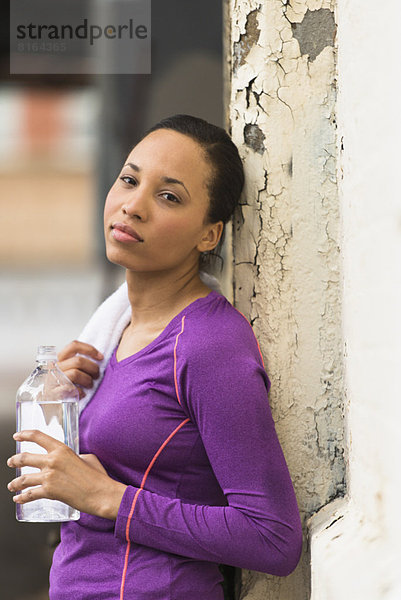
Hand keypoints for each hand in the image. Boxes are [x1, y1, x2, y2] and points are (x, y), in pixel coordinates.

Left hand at [7, 430, 126, 519]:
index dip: (25, 435)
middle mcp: (52, 461)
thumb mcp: (87, 458)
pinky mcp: (49, 492)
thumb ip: (74, 457)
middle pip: (25, 458)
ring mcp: (49, 477)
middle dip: (14, 460)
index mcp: (61, 449)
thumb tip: (69, 461)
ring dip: (15, 482)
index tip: (17, 436)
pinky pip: (30, 494)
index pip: (38, 436)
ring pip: (23, 478)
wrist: (101, 493)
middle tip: (11, 462)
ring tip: (11, 485)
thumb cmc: (98, 476)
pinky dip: (22, 498)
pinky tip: (18, 499)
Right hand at [57, 341, 103, 399]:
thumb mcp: (67, 370)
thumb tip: (98, 359)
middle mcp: (56, 367)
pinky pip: (71, 388)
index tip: (100, 357)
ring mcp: (53, 379)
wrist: (48, 403)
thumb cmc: (61, 386)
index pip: (74, 346)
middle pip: (78, 361)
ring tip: (90, 385)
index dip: (89, 349)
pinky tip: (82, 394)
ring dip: (87, 380)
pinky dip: (80, 392)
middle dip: (92, 368)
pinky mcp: (53, 392)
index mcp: (60, 359)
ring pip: (75, 373)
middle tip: (96, 375)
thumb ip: (78, 363)